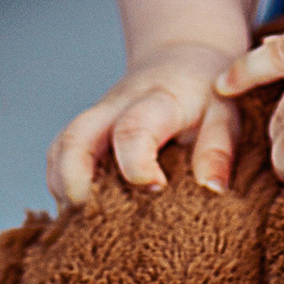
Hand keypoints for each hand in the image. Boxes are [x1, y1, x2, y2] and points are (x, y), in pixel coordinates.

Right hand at [49, 40, 242, 205]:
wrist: (181, 59)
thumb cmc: (206, 92)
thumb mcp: (224, 113)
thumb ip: (218, 149)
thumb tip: (212, 190)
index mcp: (155, 101)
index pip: (132, 130)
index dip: (137, 167)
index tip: (155, 189)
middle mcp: (114, 108)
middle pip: (74, 140)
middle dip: (76, 184)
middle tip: (96, 219)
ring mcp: (94, 121)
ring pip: (59, 153)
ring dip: (64, 191)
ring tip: (87, 225)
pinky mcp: (85, 133)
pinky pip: (58, 161)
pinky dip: (63, 189)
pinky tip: (83, 215)